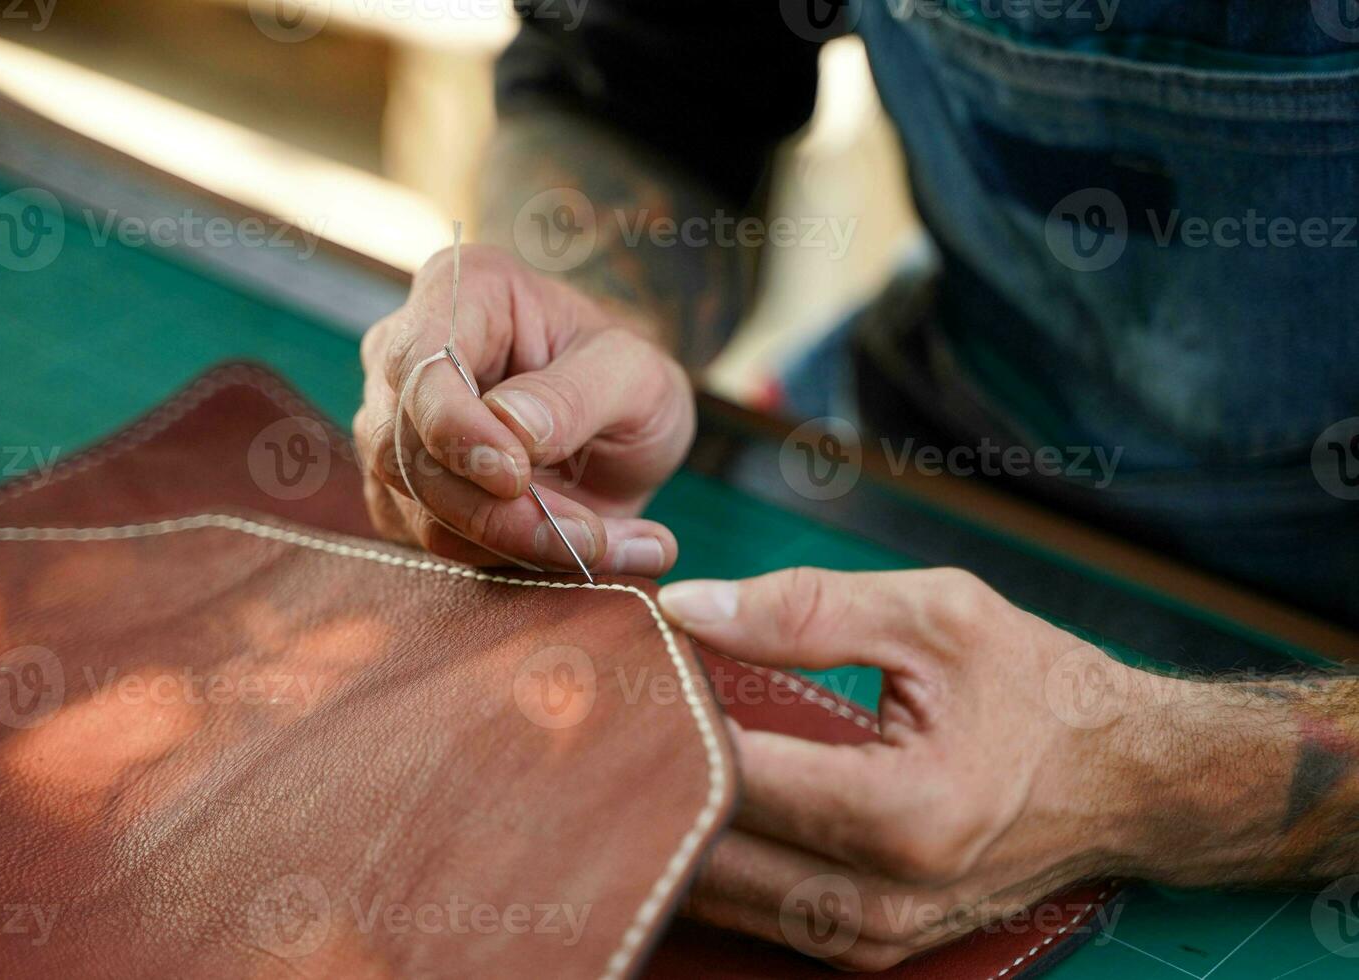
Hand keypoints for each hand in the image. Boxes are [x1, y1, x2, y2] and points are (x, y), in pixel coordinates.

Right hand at [354, 246, 693, 575]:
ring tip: (613, 546)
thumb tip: (510, 428)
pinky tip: (584, 555)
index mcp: (460, 293)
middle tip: (590, 537)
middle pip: (406, 449)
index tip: (514, 476)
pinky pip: (440, 544)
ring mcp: (395, 430)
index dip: (455, 428)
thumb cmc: (627, 379)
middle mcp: (405, 357)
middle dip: (496, 510)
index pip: (420, 363)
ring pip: (421, 510)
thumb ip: (577, 394)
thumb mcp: (635, 373)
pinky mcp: (405, 498)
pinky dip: (513, 563)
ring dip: (518, 545)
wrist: (622, 432)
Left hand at [657, 567, 1162, 969]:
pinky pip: (756, 913)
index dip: (667, 715)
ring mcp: (875, 939)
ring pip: (720, 895)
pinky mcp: (870, 949)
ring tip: (639, 749)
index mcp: (906, 811)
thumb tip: (688, 608)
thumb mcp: (936, 615)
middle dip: (653, 775)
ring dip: (671, 825)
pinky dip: (714, 858)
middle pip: (710, 848)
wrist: (1128, 782)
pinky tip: (689, 800)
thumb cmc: (1040, 690)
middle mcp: (884, 897)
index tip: (631, 666)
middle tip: (611, 711)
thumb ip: (804, 609)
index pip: (734, 773)